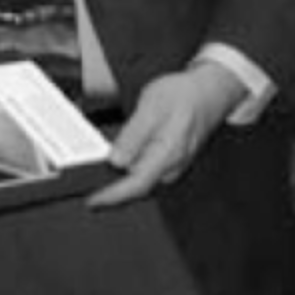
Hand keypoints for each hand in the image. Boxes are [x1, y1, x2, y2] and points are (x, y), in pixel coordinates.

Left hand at [87, 60, 244, 209]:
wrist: (209, 92)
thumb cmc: (184, 96)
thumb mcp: (152, 107)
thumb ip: (133, 135)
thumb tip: (117, 160)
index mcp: (167, 155)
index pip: (137, 185)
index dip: (112, 196)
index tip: (92, 201)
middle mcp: (171, 167)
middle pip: (137, 188)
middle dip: (111, 192)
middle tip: (85, 189)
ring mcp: (171, 167)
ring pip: (140, 181)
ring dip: (119, 183)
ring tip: (97, 179)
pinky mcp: (169, 162)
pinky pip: (146, 173)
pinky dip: (129, 173)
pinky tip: (118, 166)